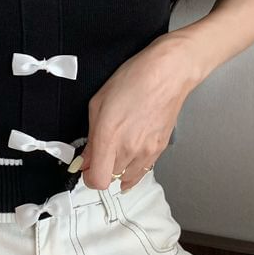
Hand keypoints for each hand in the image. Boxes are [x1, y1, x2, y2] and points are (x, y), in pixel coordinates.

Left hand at [79, 32, 197, 191]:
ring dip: (118, 169)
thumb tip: (86, 156)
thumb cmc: (133, 80)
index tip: (86, 167)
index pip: (97, 180)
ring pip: (127, 177)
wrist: (167, 74)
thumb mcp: (98, 103)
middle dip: (102, 167)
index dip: (88, 176)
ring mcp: (146, 152)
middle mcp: (128, 149)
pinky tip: (130, 157)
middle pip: (110, 178)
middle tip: (100, 151)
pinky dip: (134, 169)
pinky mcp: (160, 149)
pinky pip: (143, 171)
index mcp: (109, 137)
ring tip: (116, 153)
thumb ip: (90, 135)